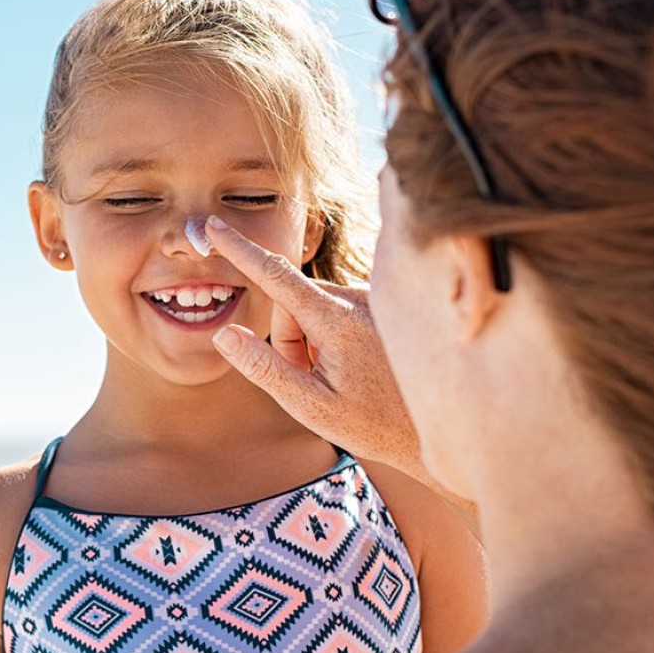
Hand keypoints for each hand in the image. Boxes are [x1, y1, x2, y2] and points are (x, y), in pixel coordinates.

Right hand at [206, 216, 421, 475]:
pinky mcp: (382, 306)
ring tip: (340, 379)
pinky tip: (358, 367)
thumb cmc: (374, 425)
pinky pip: (337, 311)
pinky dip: (333, 337)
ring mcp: (373, 300)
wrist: (440, 426)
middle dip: (289, 339)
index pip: (275, 276)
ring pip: (313, 308)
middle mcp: (358, 299)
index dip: (239, 250)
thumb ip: (265, 368)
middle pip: (292, 304)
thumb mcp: (310, 406)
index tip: (213, 226)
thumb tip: (225, 334)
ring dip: (312, 341)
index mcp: (337, 320)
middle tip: (312, 381)